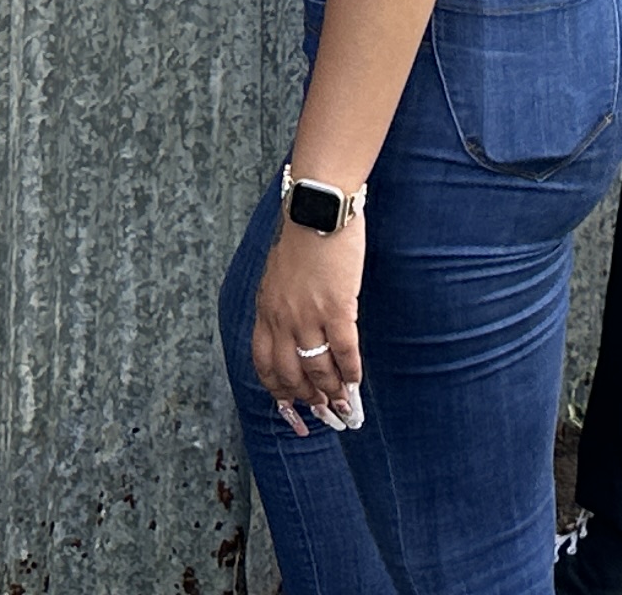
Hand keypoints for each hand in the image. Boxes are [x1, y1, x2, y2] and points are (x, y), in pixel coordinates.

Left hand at [247, 207, 367, 433]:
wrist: (317, 208)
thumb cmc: (302, 234)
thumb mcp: (278, 274)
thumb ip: (281, 304)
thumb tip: (292, 327)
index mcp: (266, 310)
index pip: (264, 364)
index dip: (277, 391)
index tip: (289, 406)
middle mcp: (282, 319)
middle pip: (290, 375)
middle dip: (307, 400)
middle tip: (321, 413)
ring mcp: (308, 316)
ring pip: (317, 370)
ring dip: (331, 393)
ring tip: (342, 406)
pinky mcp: (336, 308)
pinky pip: (343, 352)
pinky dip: (351, 372)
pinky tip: (357, 382)